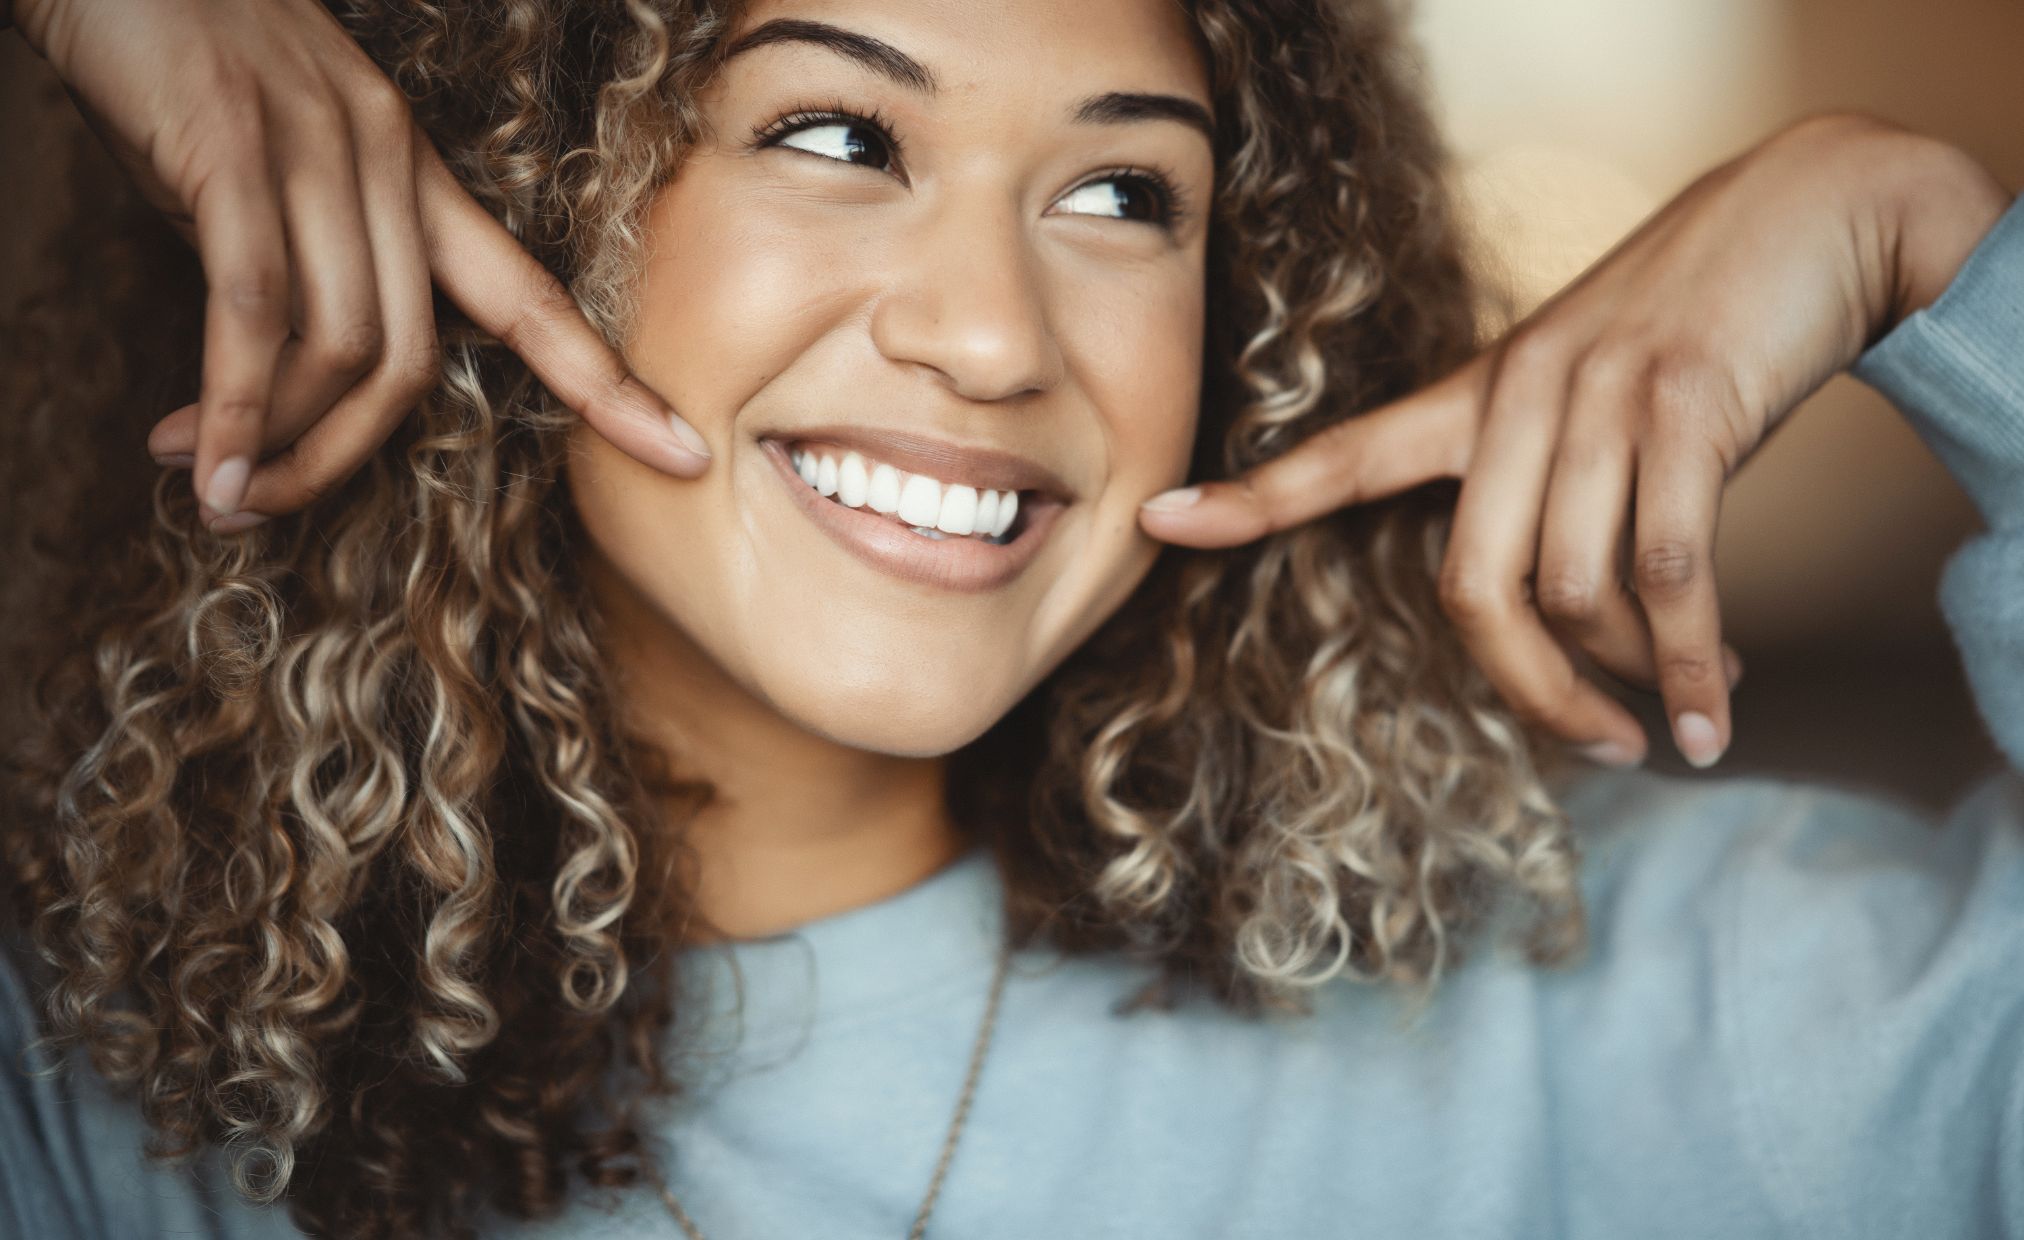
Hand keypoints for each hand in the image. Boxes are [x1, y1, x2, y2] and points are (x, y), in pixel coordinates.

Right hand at [15, 0, 711, 533]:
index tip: (686, 456)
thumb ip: (297, 270)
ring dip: (277, 440)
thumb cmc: (175, 69)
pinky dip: (230, 400)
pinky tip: (201, 457)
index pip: (530, 299)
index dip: (611, 387)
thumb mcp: (261, 178)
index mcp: (414, 173)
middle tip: (262, 510)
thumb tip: (282, 382)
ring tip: (217, 491)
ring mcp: (316, 145)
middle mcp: (385, 159)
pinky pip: (252, 303)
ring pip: (338, 343)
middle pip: (407, 357)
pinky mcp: (231, 141)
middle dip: (342, 457)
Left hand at [1139, 115, 2008, 769]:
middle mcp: (1520, 396)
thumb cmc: (1694, 323)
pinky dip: (1693, 663)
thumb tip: (1574, 628)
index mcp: (1479, 393)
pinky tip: (1715, 713)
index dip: (1252, 496)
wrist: (1811, 213)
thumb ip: (1553, 486)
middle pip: (1472, 588)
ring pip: (1572, 591)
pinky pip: (1670, 574)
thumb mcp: (1593, 387)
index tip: (1158, 519)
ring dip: (1631, 673)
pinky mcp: (1686, 409)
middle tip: (1598, 741)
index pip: (1346, 453)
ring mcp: (1599, 398)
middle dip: (1532, 689)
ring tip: (1685, 703)